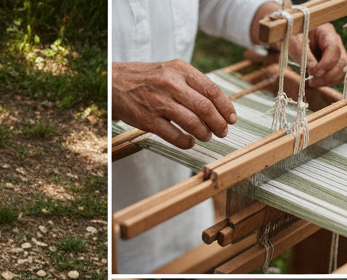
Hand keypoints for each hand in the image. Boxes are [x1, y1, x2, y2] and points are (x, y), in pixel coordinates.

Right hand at [112, 60, 237, 149]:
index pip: (211, 89)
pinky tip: (189, 142)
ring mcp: (158, 102)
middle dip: (218, 123)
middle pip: (205, 107)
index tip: (232, 118)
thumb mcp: (170, 71)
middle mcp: (171, 84)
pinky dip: (185, 142)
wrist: (114, 82)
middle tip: (222, 132)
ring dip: (204, 133)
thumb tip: (215, 104)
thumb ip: (191, 84)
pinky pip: (172, 134)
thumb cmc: (146, 79)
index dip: (225, 106)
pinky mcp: (147, 119)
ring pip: (191, 121)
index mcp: (181, 70)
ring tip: (206, 137)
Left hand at [253, 3, 346, 88]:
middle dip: (327, 75)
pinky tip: (316, 83)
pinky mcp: (335, 63)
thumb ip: (304, 53)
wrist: (297, 40)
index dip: (325, 63)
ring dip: (328, 80)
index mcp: (327, 32)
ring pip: (342, 70)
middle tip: (312, 81)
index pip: (334, 49)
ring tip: (312, 82)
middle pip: (341, 61)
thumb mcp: (295, 43)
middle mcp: (336, 42)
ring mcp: (338, 53)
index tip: (311, 71)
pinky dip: (328, 82)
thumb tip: (313, 67)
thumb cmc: (295, 38)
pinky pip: (338, 76)